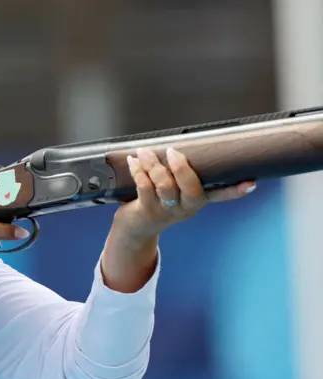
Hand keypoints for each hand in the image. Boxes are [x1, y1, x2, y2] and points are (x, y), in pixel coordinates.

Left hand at [115, 147, 255, 239]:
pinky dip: (138, 172)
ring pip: (165, 187)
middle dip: (182, 169)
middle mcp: (185, 208)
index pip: (220, 195)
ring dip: (154, 166)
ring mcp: (167, 211)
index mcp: (196, 201)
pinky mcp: (147, 211)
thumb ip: (180, 174)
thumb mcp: (174, 191)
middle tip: (172, 151)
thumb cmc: (156, 200)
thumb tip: (181, 144)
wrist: (135, 228)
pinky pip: (144, 188)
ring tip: (145, 152)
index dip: (235, 190)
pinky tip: (133, 161)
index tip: (250, 183)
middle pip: (191, 190)